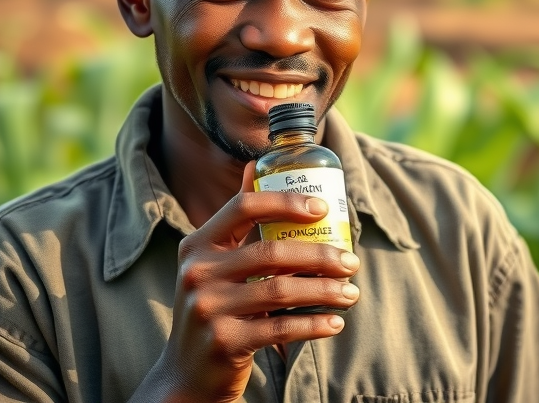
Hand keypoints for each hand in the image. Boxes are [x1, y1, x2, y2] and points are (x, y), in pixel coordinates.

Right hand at [130, 161, 360, 402]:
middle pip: (272, 252)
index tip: (323, 208)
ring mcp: (208, 308)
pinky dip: (315, 324)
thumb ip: (236, 221)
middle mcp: (198, 273)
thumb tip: (254, 166)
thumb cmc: (213, 308)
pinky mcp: (224, 341)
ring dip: (326, 291)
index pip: (244, 207)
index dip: (286, 202)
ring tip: (351, 293)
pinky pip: (281, 328)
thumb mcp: (213, 262)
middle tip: (352, 261)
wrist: (187, 373)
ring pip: (282, 291)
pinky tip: (335, 323)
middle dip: (321, 256)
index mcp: (197, 245)